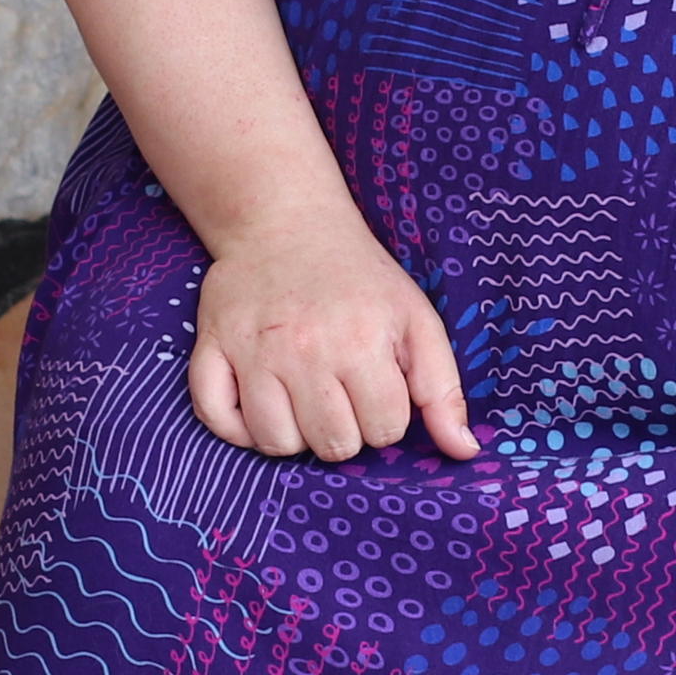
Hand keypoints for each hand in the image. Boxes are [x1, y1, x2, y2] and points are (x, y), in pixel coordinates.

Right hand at [189, 214, 478, 462]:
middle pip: (331, 445)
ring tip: (303, 399)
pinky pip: (216, 419)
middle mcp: (304, 349)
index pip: (383, 431)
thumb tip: (465, 452)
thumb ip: (442, 389)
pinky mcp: (211, 347)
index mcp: (361, 342)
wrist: (286, 222)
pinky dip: (237, 427)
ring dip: (294, 433)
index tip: (376, 387)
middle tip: (340, 393)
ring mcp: (252, 351)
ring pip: (275, 443)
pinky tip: (261, 406)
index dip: (386, 417)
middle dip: (345, 431)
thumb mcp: (416, 320)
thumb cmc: (360, 279)